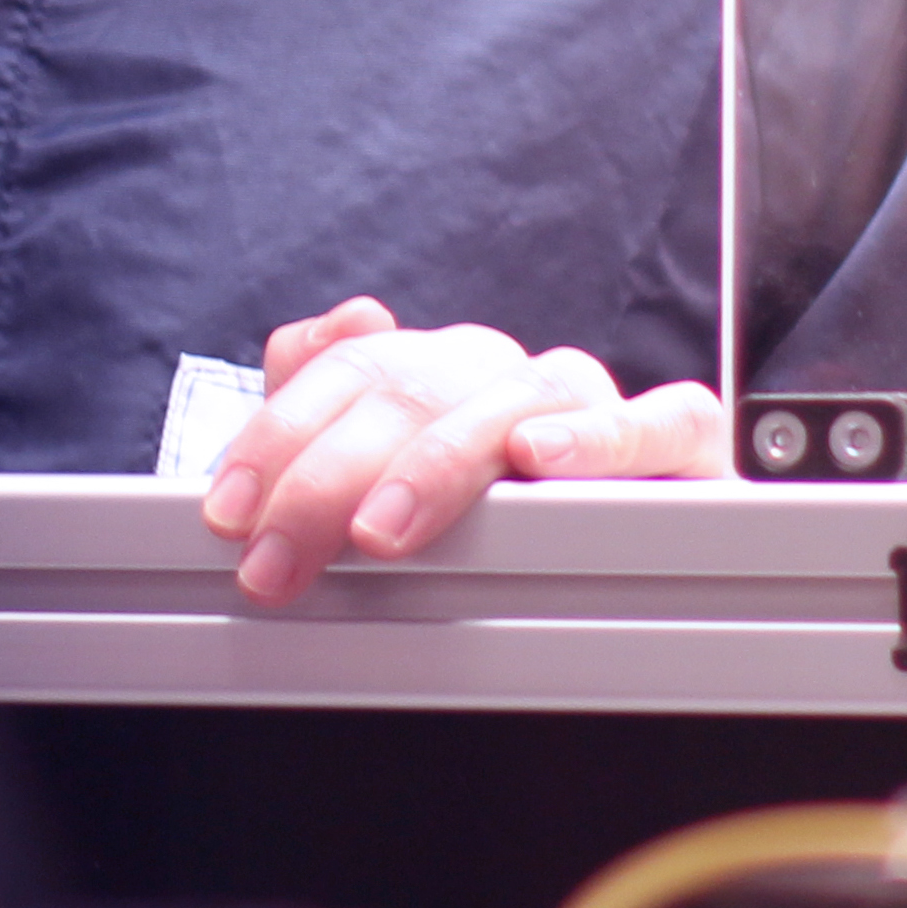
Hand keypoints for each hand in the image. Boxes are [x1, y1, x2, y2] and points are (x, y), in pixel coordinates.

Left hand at [195, 298, 726, 603]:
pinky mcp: (678, 448)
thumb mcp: (397, 476)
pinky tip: (540, 457)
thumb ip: (337, 412)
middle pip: (412, 388)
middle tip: (279, 562)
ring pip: (513, 397)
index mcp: (437, 375)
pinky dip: (599, 435)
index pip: (346, 371)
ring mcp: (590, 408)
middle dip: (327, 478)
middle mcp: (505, 378)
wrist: (654, 549)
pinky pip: (656, 421)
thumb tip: (299, 345)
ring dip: (437, 463)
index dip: (278, 436)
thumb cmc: (511, 521)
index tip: (228, 513)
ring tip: (381, 529)